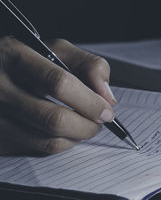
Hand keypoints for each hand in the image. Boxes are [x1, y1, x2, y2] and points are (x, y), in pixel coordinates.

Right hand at [0, 37, 115, 154]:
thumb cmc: (28, 60)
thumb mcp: (57, 49)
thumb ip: (89, 66)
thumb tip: (107, 98)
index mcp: (15, 56)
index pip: (59, 83)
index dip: (89, 101)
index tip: (107, 111)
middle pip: (53, 119)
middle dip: (87, 126)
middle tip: (100, 122)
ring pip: (46, 140)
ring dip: (76, 138)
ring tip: (85, 126)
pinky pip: (36, 149)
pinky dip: (59, 144)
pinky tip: (64, 132)